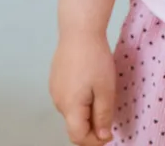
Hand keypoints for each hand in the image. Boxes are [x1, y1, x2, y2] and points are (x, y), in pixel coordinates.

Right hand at [50, 30, 116, 144]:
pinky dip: (80, 98)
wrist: (79, 30)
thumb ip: (103, 115)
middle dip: (92, 125)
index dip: (94, 141)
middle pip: (75, 124)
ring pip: (72, 110)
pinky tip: (91, 82)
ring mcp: (55, 89)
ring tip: (101, 91)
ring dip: (86, 110)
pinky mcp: (56, 78)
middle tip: (108, 110)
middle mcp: (58, 101)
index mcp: (69, 107)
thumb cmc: (94, 58)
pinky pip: (68, 96)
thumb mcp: (105, 89)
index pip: (78, 137)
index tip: (109, 135)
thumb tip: (101, 137)